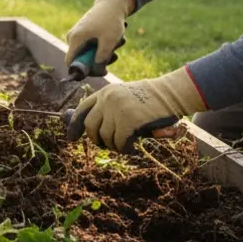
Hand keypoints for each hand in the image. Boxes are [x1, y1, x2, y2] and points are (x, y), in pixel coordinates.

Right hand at [65, 0, 133, 70]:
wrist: (113, 3)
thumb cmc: (110, 21)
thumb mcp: (109, 42)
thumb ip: (101, 58)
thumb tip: (97, 71)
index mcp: (75, 39)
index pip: (70, 63)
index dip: (83, 71)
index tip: (99, 70)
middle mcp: (72, 37)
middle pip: (82, 58)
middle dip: (99, 60)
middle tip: (114, 56)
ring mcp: (78, 34)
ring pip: (89, 52)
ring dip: (105, 52)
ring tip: (118, 43)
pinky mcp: (84, 32)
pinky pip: (92, 45)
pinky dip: (104, 45)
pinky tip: (115, 38)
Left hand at [69, 67, 205, 151]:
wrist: (170, 93)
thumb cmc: (149, 98)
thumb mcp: (123, 96)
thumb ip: (108, 107)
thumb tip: (94, 131)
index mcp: (105, 93)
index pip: (82, 110)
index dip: (74, 126)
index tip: (71, 138)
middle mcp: (107, 99)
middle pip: (90, 126)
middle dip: (96, 139)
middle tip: (106, 145)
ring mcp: (117, 110)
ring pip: (106, 137)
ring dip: (113, 145)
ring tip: (123, 145)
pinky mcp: (129, 121)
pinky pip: (119, 142)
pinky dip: (124, 148)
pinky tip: (131, 148)